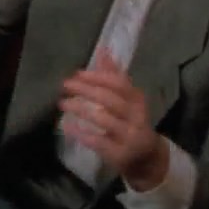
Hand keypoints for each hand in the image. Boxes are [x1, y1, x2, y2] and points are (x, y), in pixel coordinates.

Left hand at [60, 49, 166, 188]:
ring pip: (104, 119)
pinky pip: (98, 141)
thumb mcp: (127, 100)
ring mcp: (130, 136)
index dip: (98, 77)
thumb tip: (103, 50)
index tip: (77, 73)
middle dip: (86, 90)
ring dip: (80, 109)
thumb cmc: (131, 123)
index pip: (120, 84)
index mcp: (138, 101)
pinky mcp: (120, 154)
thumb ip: (114, 77)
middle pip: (110, 99)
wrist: (146, 158)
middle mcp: (137, 117)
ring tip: (62, 103)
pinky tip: (66, 126)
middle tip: (65, 85)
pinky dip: (81, 133)